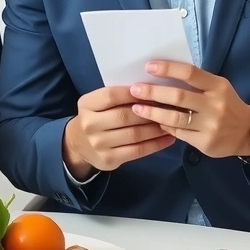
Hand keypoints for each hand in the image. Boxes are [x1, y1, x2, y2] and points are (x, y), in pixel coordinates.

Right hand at [62, 86, 176, 179]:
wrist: (78, 145)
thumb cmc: (96, 117)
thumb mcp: (97, 103)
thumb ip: (116, 97)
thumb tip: (150, 89)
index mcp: (86, 105)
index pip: (110, 96)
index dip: (132, 93)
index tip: (152, 89)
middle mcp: (90, 124)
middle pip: (124, 116)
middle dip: (149, 111)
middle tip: (169, 106)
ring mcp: (98, 143)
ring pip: (134, 134)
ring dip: (156, 128)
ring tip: (172, 122)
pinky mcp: (109, 159)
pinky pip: (137, 150)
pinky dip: (156, 144)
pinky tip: (168, 138)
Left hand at [129, 61, 249, 159]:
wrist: (249, 133)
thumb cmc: (227, 105)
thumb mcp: (217, 88)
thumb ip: (195, 83)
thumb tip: (161, 76)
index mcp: (217, 86)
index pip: (190, 73)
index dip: (168, 68)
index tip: (148, 67)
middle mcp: (215, 105)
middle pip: (179, 97)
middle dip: (153, 92)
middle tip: (135, 89)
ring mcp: (210, 125)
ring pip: (175, 118)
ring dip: (152, 112)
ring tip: (136, 108)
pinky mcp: (205, 142)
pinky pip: (178, 133)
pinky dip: (164, 126)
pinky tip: (153, 123)